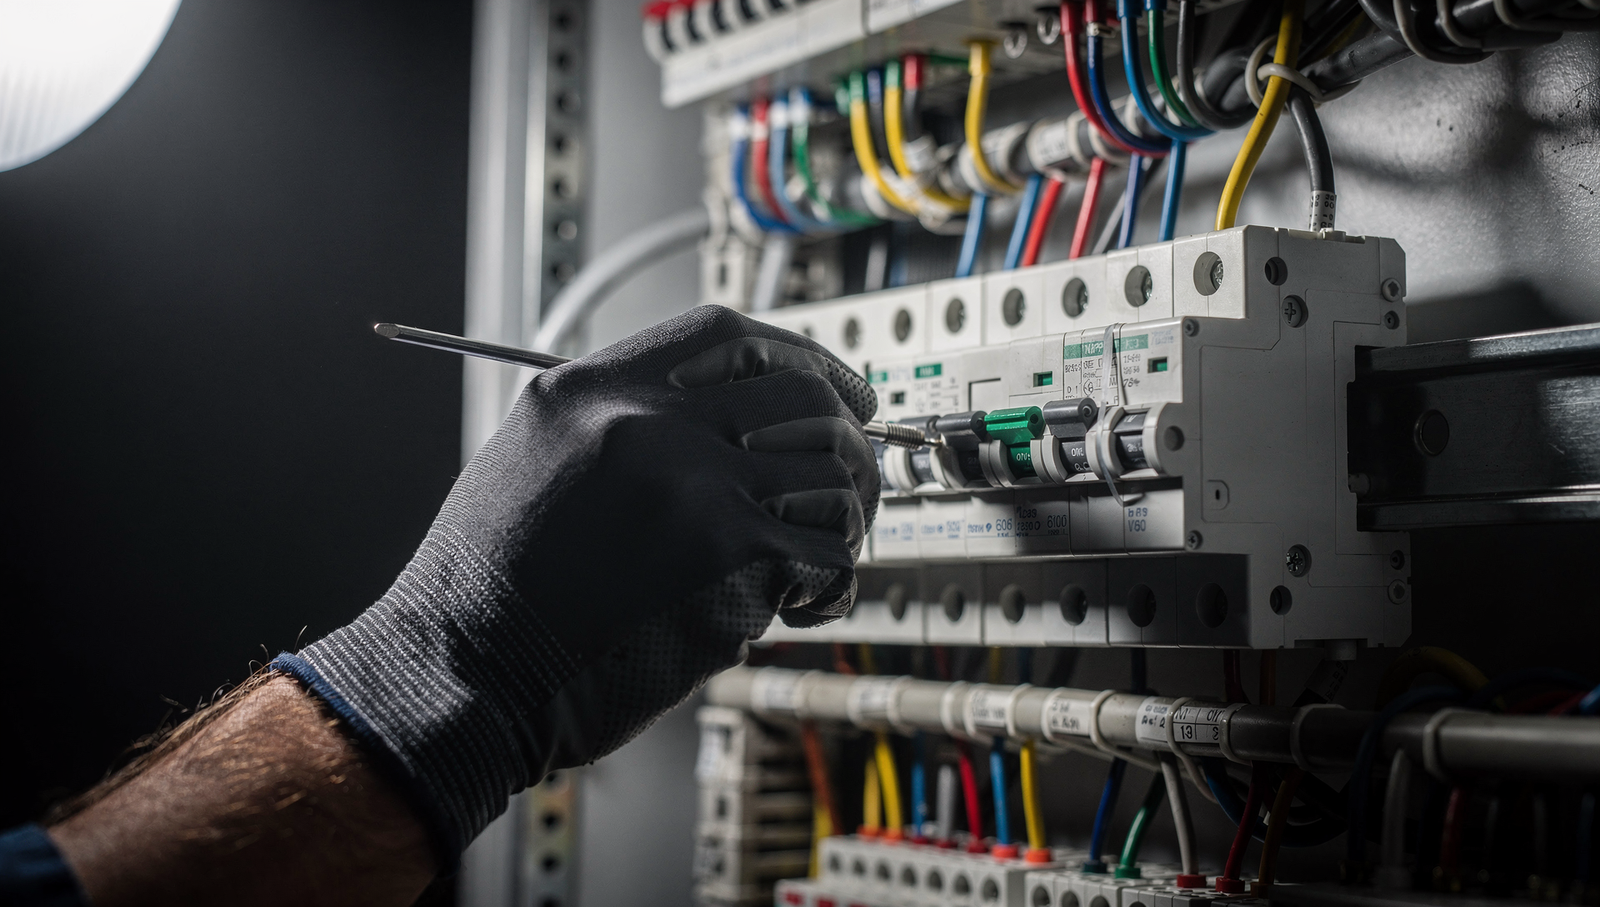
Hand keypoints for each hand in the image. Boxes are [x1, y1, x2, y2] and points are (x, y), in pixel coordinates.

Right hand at [274, 305, 878, 860]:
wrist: (464, 668)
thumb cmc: (485, 584)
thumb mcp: (529, 457)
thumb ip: (613, 424)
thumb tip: (710, 424)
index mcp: (597, 388)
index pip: (728, 335)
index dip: (799, 357)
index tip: (834, 387)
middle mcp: (652, 422)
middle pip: (801, 398)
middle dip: (848, 436)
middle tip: (858, 471)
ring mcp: (697, 487)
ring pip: (833, 473)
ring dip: (847, 514)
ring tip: (824, 546)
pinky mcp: (730, 560)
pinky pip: (829, 553)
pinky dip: (833, 582)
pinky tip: (808, 601)